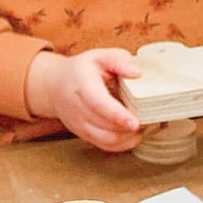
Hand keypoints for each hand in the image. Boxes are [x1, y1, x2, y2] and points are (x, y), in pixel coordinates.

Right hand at [26, 49, 143, 152]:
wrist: (55, 86)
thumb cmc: (81, 70)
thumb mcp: (99, 56)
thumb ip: (119, 60)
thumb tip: (136, 73)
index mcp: (82, 85)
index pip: (99, 105)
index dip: (118, 115)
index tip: (135, 122)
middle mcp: (77, 108)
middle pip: (106, 126)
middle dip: (130, 127)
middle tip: (147, 117)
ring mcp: (79, 124)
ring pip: (107, 140)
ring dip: (128, 136)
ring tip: (141, 125)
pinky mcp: (83, 135)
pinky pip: (105, 146)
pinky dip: (122, 144)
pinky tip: (131, 133)